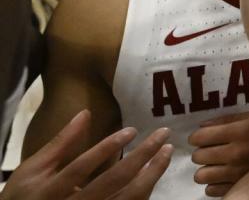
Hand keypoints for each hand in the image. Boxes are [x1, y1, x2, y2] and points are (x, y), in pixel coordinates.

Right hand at [0, 110, 171, 199]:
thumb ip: (60, 143)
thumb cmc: (26, 195)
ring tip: (166, 153)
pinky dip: (144, 190)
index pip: (81, 168)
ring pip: (126, 199)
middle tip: (163, 136)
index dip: (107, 148)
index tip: (132, 130)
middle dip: (142, 157)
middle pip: (112, 183)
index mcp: (49, 192)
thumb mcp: (34, 169)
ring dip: (151, 175)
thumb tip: (85, 113)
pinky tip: (154, 172)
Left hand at [188, 110, 248, 196]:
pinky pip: (212, 191)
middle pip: (199, 156)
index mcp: (238, 132)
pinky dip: (213, 184)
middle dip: (201, 152)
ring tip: (214, 165)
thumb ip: (227, 120)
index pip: (200, 137)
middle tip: (209, 150)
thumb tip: (203, 126)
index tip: (201, 137)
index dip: (197, 137)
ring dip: (205, 169)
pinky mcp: (239, 187)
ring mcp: (237, 173)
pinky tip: (222, 176)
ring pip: (202, 176)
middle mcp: (235, 153)